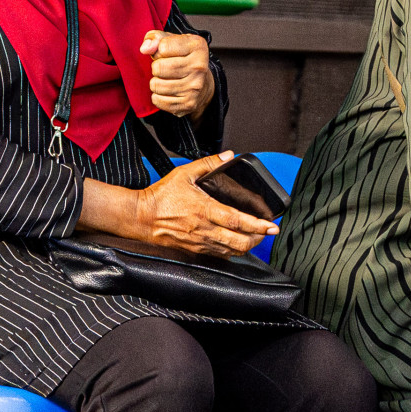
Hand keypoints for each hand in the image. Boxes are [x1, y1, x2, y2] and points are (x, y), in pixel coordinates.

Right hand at [130, 152, 277, 257]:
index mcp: (204, 210)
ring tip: (255, 238)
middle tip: (267, 233)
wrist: (139, 217)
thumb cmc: (161, 196)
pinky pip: (218, 255)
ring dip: (246, 247)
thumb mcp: (184, 173)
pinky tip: (235, 244)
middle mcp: (204, 230)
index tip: (271, 226)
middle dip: (257, 239)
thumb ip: (208, 164)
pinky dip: (230, 252)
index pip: (237, 221)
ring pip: (230, 252)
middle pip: (238, 242)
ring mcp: (199, 243)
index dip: (257, 225)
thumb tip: (228, 155)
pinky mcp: (193, 251)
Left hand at [141, 30, 214, 118]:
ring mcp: (195, 87)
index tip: (166, 53)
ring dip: (156, 83)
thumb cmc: (182, 58)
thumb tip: (145, 49)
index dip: (159, 51)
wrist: (203, 83)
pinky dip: (158, 96)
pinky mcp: (188, 104)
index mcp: (197, 46)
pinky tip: (168, 92)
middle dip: (156, 68)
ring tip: (166, 80)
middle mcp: (199, 66)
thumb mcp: (172, 40)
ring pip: (156, 85)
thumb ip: (155, 38)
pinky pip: (158, 100)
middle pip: (158, 67)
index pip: (163, 46)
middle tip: (165, 68)